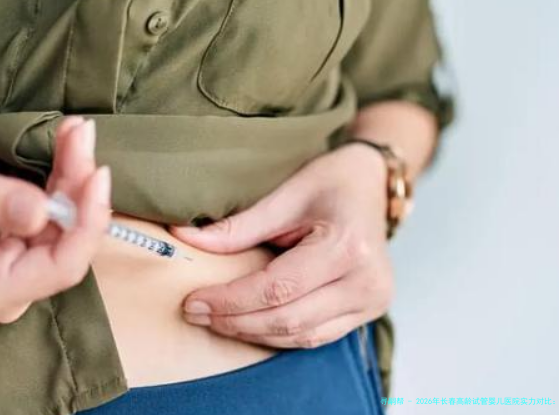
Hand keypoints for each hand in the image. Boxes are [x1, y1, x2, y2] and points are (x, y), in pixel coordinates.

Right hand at [0, 118, 110, 322]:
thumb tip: (41, 213)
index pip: (61, 268)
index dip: (87, 224)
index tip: (97, 175)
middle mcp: (14, 285)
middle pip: (71, 242)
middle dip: (81, 189)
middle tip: (81, 138)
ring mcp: (24, 264)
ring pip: (72, 221)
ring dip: (78, 174)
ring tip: (76, 132)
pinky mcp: (30, 242)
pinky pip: (63, 209)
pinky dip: (69, 174)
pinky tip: (72, 140)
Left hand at [172, 144, 394, 347]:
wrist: (371, 184)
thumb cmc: (331, 182)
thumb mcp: (285, 195)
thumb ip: (238, 227)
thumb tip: (184, 240)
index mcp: (347, 247)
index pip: (277, 288)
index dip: (231, 300)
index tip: (193, 302)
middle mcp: (367, 282)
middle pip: (289, 319)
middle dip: (236, 321)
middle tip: (196, 314)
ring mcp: (373, 301)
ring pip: (301, 336)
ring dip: (254, 333)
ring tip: (216, 321)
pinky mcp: (370, 310)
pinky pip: (317, 336)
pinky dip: (279, 334)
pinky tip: (249, 324)